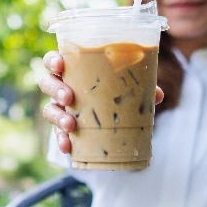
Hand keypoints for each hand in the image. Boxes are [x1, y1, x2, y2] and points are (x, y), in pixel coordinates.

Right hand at [39, 51, 163, 153]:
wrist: (116, 116)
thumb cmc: (118, 90)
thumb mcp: (129, 86)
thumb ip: (141, 87)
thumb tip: (158, 95)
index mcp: (75, 69)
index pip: (55, 60)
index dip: (53, 61)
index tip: (59, 65)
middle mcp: (63, 86)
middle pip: (48, 83)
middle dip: (55, 89)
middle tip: (69, 97)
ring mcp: (61, 108)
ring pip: (49, 109)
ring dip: (57, 116)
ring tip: (71, 124)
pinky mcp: (64, 127)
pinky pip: (57, 133)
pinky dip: (61, 140)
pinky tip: (67, 146)